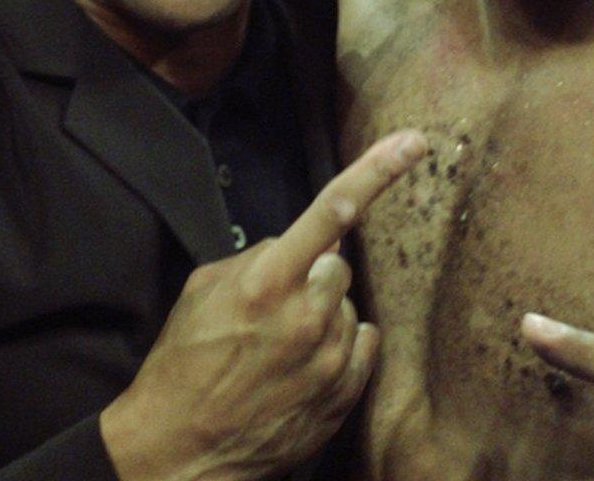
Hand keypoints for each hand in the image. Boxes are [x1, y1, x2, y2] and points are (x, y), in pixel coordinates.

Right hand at [101, 130, 429, 480]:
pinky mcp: (343, 397)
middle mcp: (307, 318)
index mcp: (268, 283)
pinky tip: (300, 366)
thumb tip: (297, 243)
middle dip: (312, 275)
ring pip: (346, 309)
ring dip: (321, 316)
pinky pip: (361, 347)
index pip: (334, 211)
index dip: (378, 171)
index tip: (414, 143)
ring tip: (275, 348)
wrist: (179, 450)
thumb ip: (257, 257)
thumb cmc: (183, 366)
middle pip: (337, 267)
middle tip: (272, 306)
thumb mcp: (202, 290)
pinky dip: (339, 348)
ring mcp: (330, 361)